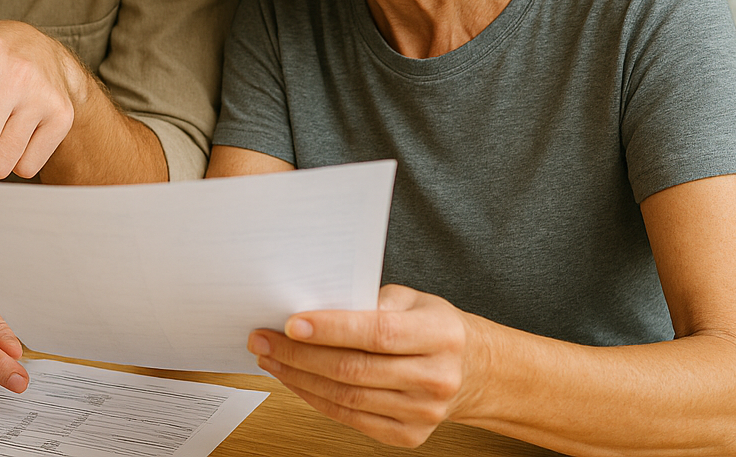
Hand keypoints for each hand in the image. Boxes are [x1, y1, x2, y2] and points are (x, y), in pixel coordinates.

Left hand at [248, 285, 487, 447]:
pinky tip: (295, 380)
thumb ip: (369, 300)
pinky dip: (316, 399)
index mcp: (440, 335)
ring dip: (299, 377)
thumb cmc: (433, 327)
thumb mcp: (412, 299)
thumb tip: (312, 304)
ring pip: (347, 397)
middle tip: (263, 338)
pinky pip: (351, 419)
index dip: (332, 329)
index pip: (378, 333)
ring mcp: (424, 412)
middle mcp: (435, 377)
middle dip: (300, 354)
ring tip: (270, 357)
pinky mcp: (410, 435)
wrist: (471, 370)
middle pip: (355, 369)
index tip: (291, 322)